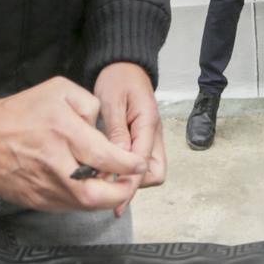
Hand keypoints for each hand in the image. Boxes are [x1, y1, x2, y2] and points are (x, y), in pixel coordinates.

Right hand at [0, 75, 146, 211]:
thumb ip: (88, 104)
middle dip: (120, 192)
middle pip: (96, 193)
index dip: (129, 165)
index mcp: (63, 131)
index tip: (138, 165)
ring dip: (103, 198)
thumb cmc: (20, 111)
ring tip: (111, 184)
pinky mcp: (35, 200)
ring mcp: (43, 186)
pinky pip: (66, 207)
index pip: (105, 157)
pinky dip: (82, 201)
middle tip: (130, 182)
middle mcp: (54, 163)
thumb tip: (102, 128)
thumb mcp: (58, 89)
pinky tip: (87, 187)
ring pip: (83, 205)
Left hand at [93, 61, 165, 192]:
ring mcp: (150, 137)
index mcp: (148, 123)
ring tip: (107, 178)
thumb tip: (118, 159)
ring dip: (132, 177)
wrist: (124, 65)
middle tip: (110, 185)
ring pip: (151, 170)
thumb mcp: (113, 100)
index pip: (143, 162)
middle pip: (156, 172)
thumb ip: (117, 130)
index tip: (114, 198)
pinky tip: (111, 172)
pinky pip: (141, 161)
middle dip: (136, 182)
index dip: (129, 182)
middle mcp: (153, 134)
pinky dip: (129, 170)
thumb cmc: (118, 78)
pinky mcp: (142, 138)